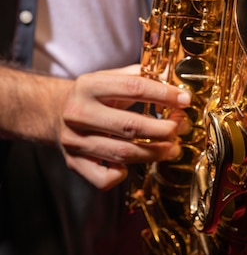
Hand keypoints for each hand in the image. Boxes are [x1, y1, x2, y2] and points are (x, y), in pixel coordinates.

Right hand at [57, 65, 190, 189]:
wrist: (53, 112)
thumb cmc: (92, 95)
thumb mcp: (111, 78)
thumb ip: (141, 75)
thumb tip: (173, 77)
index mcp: (88, 85)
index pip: (134, 88)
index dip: (164, 95)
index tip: (185, 100)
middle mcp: (78, 113)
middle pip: (130, 126)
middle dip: (163, 130)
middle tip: (180, 128)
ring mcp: (74, 141)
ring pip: (122, 154)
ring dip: (154, 153)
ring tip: (172, 147)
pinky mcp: (73, 163)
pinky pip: (103, 178)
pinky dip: (122, 175)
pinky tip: (132, 164)